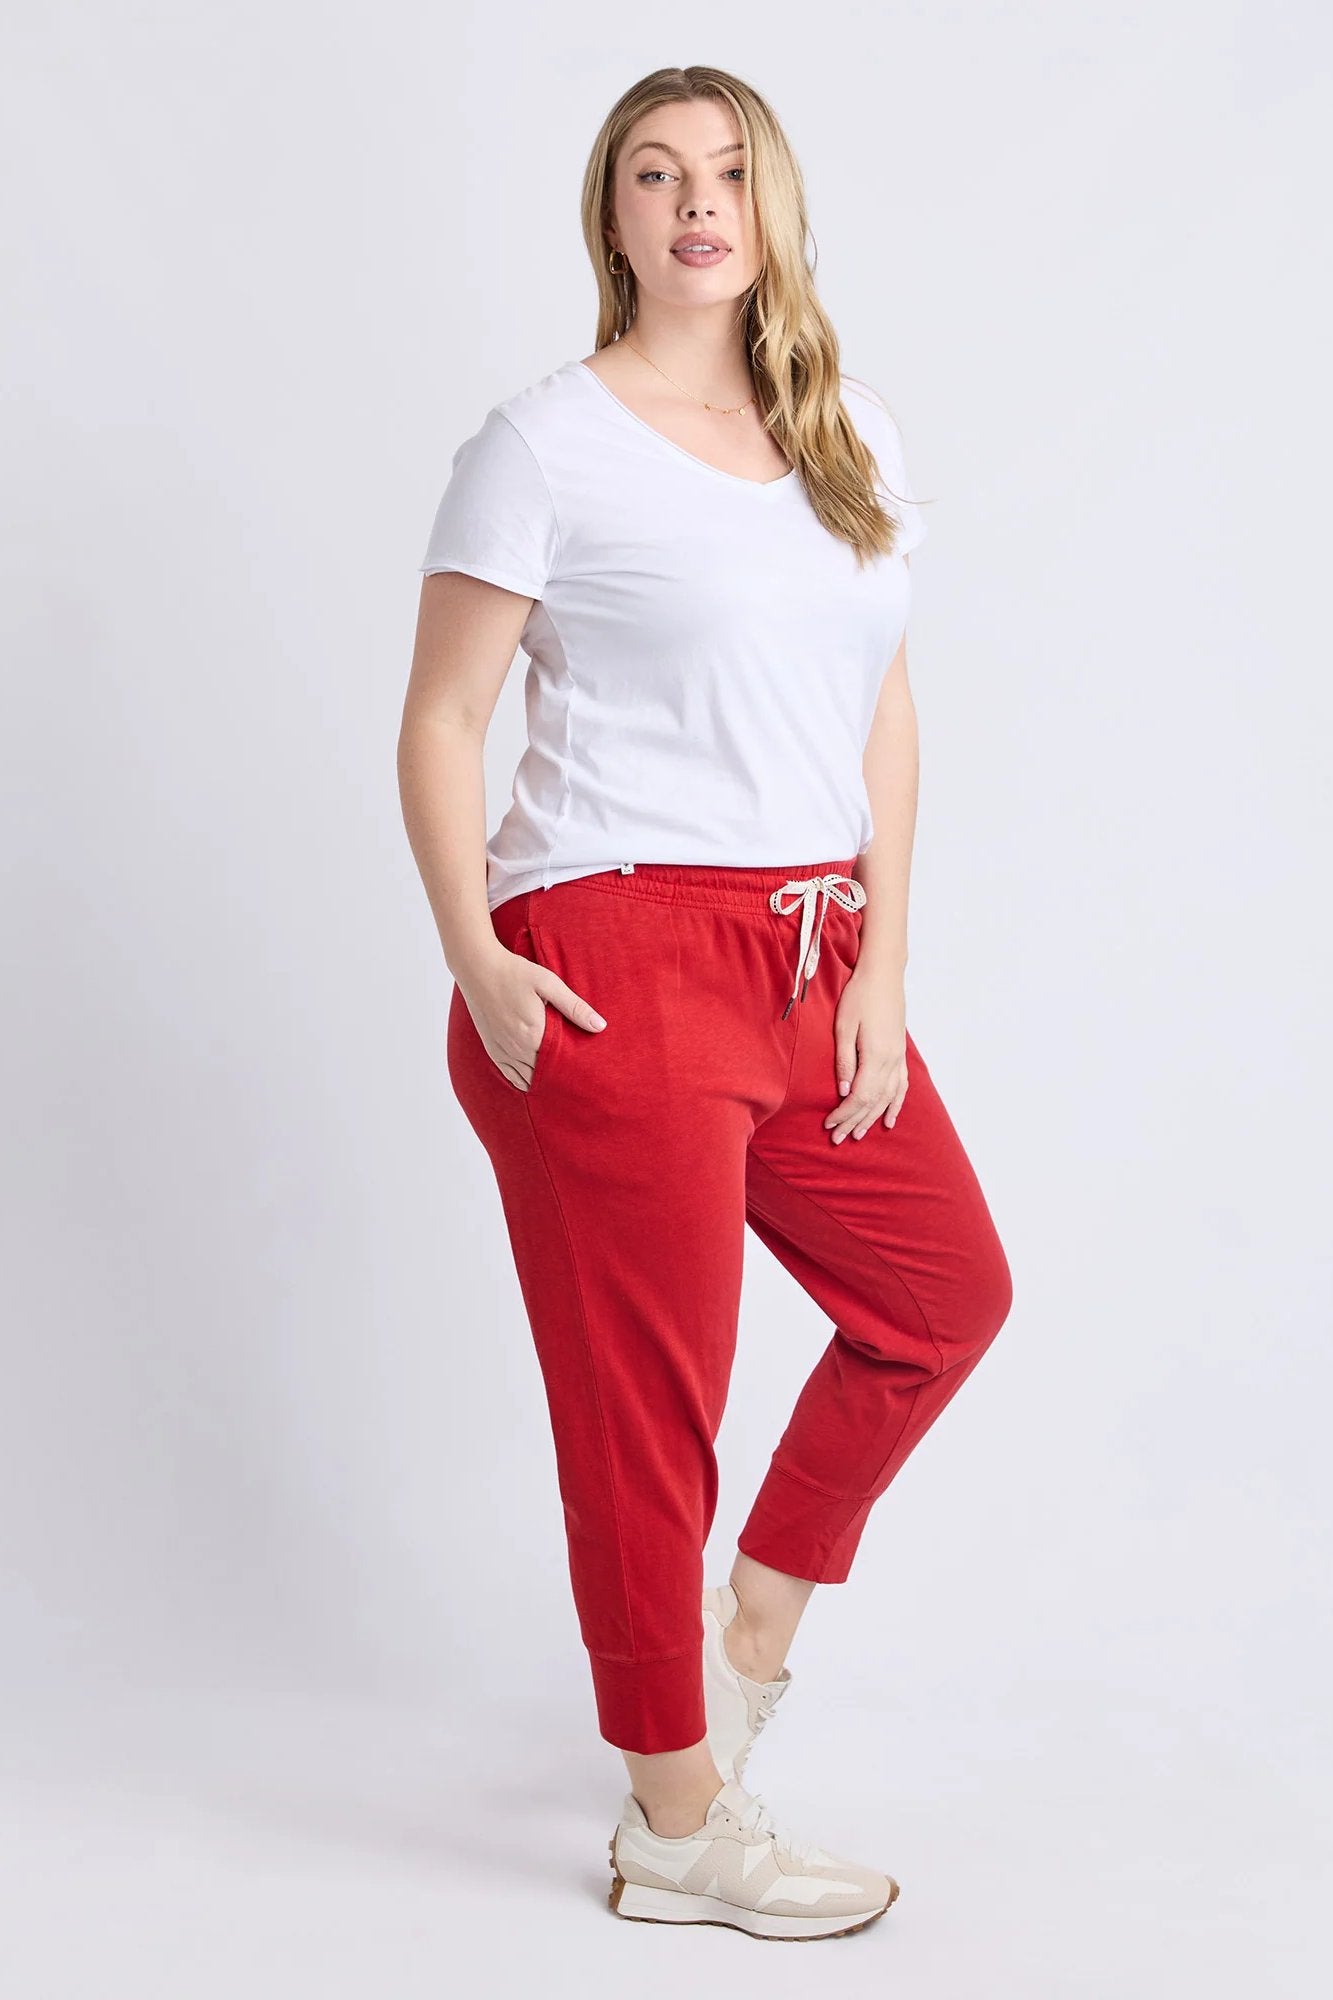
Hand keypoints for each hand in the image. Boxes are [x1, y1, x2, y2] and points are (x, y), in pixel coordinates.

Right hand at [457, 942, 604, 1092]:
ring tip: (558, 1080)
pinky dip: (521, 1080)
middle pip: (543, 1074)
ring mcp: (502, 1049)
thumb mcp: (549, 984)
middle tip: (576, 1079)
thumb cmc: (515, 972)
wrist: (477, 967)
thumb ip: (574, 1007)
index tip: (584, 1071)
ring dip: (541, 1079)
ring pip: (526, 1078)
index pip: (558, 1064)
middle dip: (559, 1077)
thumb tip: (600, 1026)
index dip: (572, 1070)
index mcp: (533, 1034)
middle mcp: (516, 1047)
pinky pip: (508, 1074)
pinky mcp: (491, 1047)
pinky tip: (532, 1080)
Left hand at [823, 965, 907, 1141]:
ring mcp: (898, 1058)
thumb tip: (843, 1092)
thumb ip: (844, 1061)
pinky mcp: (900, 1053)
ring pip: (888, 1098)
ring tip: (858, 1134)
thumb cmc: (859, 996)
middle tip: (837, 1139)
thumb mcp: (844, 1027)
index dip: (844, 1114)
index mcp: (875, 1056)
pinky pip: (901, 1086)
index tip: (828, 1124)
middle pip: (873, 1102)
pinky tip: (890, 1119)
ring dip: (873, 1118)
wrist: (883, 975)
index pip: (859, 1096)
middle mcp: (891, 1061)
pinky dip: (896, 1105)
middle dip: (854, 1122)